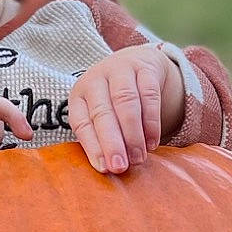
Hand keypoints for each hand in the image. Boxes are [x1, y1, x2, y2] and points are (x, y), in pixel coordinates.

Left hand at [67, 46, 182, 173]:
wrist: (136, 63)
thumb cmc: (112, 99)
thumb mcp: (99, 114)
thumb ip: (100, 137)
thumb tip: (108, 168)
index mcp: (79, 94)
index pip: (81, 122)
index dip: (92, 146)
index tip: (103, 169)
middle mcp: (96, 79)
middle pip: (102, 112)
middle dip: (112, 143)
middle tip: (121, 168)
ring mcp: (120, 70)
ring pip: (125, 102)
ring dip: (133, 134)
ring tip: (139, 158)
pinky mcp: (144, 67)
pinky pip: (149, 95)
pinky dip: (151, 122)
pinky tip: (152, 142)